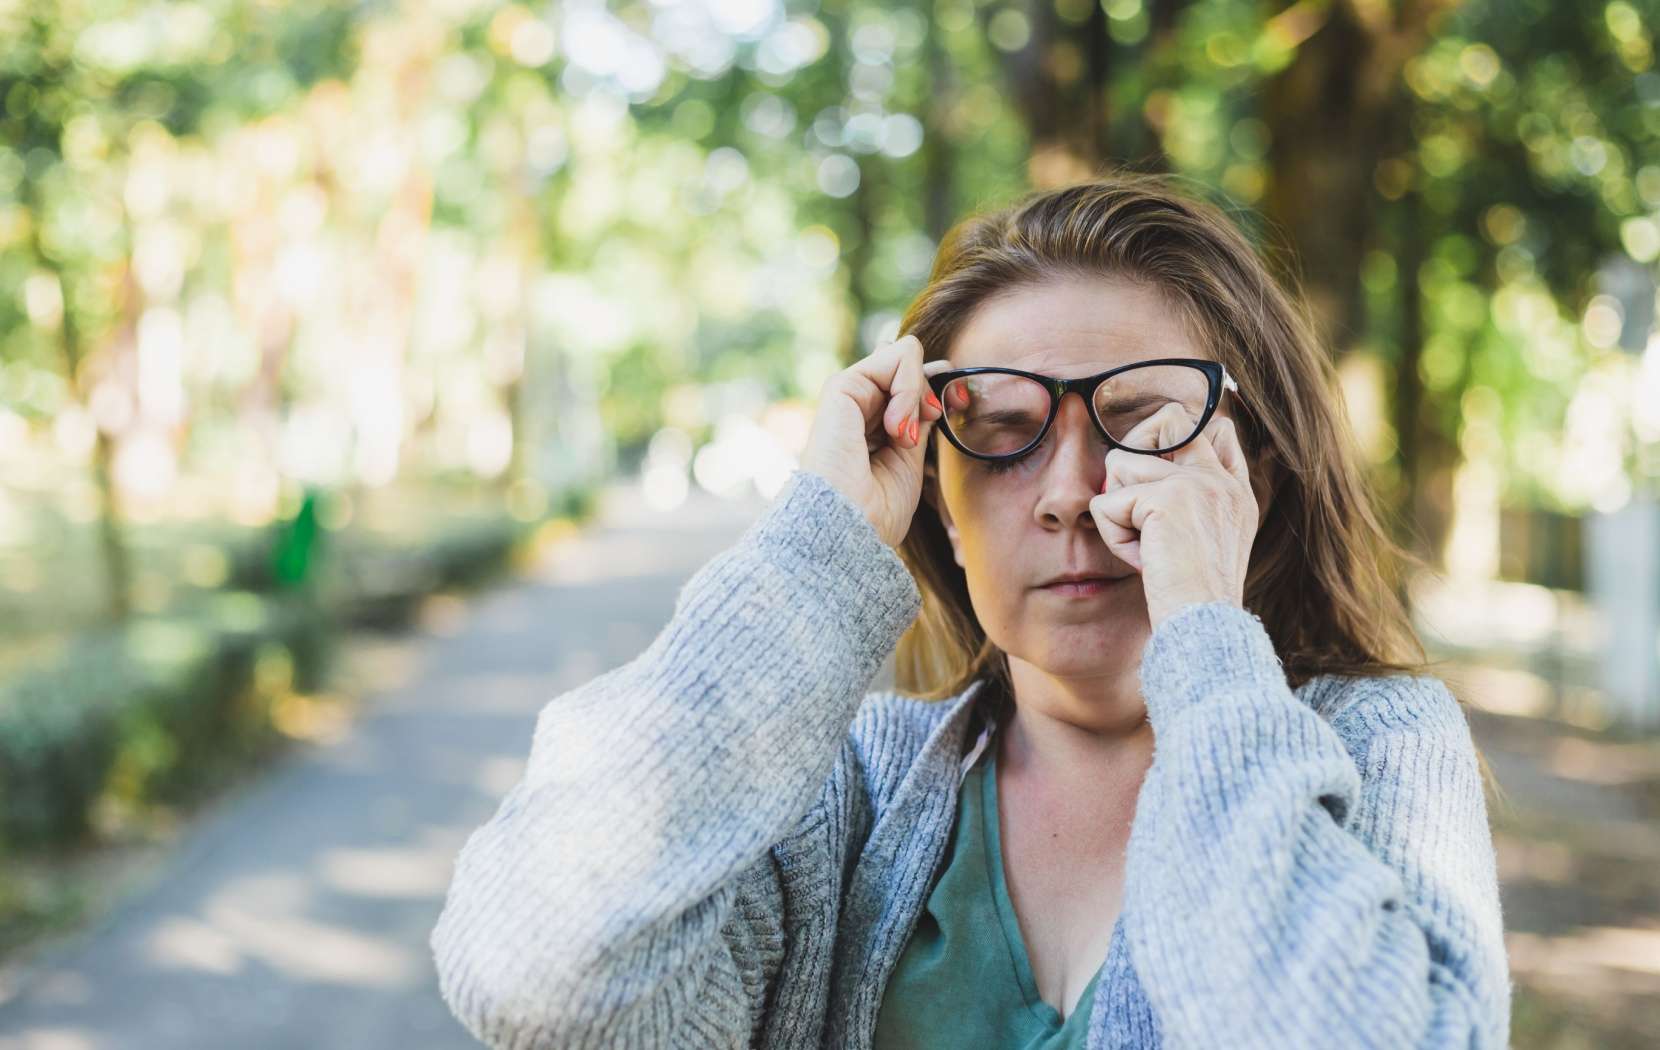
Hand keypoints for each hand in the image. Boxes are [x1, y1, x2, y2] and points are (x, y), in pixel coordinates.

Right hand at [799, 334, 950, 547]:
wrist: (851, 526)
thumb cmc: (878, 509)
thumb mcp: (909, 456)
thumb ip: (916, 417)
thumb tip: (933, 373)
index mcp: (868, 426)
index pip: (904, 381)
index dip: (933, 384)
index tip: (955, 404)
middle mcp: (856, 407)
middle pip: (909, 366)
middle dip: (930, 391)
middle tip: (926, 425)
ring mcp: (849, 395)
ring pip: (906, 356)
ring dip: (917, 395)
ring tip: (901, 436)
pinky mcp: (842, 386)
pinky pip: (897, 358)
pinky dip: (910, 390)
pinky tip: (895, 428)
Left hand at [1087, 406, 1258, 630]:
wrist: (1206, 624)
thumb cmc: (1196, 597)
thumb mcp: (1206, 542)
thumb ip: (1191, 501)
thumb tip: (1147, 467)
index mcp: (1234, 489)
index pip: (1214, 428)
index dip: (1176, 441)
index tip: (1160, 486)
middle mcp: (1219, 479)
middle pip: (1167, 420)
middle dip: (1133, 454)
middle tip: (1134, 502)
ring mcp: (1196, 484)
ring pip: (1120, 462)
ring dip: (1118, 509)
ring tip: (1143, 545)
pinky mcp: (1166, 500)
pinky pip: (1107, 503)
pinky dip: (1113, 537)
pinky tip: (1141, 561)